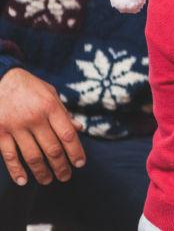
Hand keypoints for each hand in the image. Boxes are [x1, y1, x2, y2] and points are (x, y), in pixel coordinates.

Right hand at [0, 68, 85, 185]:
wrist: (0, 77)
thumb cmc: (29, 86)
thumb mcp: (50, 93)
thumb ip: (63, 112)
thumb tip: (79, 128)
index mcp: (50, 106)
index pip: (68, 135)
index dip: (76, 151)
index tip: (80, 164)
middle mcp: (35, 117)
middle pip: (52, 149)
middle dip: (61, 166)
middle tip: (66, 176)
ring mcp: (16, 126)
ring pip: (32, 156)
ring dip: (42, 172)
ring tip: (48, 180)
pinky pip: (9, 156)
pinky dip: (16, 170)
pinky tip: (24, 180)